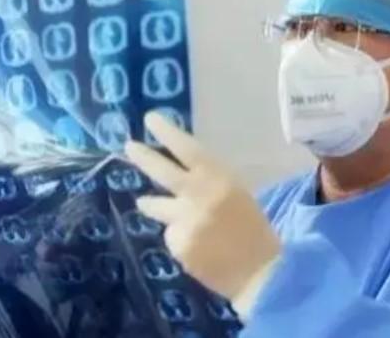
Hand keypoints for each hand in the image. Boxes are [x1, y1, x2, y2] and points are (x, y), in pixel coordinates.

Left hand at [126, 113, 279, 316]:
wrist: (261, 271)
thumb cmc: (253, 229)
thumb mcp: (236, 193)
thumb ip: (209, 182)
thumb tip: (181, 172)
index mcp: (219, 178)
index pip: (188, 149)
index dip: (168, 132)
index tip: (150, 119)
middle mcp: (199, 195)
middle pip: (163, 171)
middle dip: (143, 156)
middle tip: (129, 146)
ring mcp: (186, 221)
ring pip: (156, 206)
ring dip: (151, 204)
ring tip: (145, 202)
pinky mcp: (178, 244)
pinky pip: (170, 234)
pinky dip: (178, 238)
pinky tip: (196, 246)